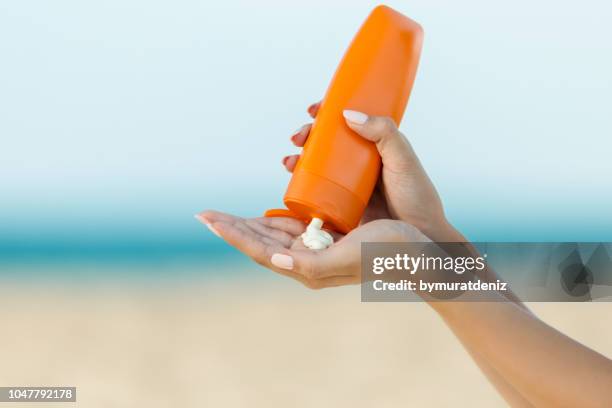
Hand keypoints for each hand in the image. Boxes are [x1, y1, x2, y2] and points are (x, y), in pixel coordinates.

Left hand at [196, 211, 426, 288]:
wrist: (421, 255)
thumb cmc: (388, 255)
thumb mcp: (348, 257)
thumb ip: (311, 264)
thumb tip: (275, 260)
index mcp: (307, 266)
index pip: (259, 249)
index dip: (232, 234)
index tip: (207, 218)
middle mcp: (308, 259)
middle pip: (260, 241)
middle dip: (233, 228)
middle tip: (207, 213)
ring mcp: (318, 247)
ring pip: (274, 233)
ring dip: (250, 222)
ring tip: (226, 213)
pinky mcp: (331, 235)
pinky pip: (295, 225)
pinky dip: (276, 215)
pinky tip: (270, 207)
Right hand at [285, 102, 451, 239]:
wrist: (418, 239)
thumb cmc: (416, 197)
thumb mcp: (402, 159)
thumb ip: (383, 133)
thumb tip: (347, 113)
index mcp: (377, 145)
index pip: (349, 122)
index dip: (328, 112)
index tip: (314, 110)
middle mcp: (361, 162)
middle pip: (328, 141)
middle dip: (307, 136)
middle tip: (298, 139)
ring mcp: (350, 183)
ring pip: (319, 164)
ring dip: (299, 158)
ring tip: (289, 162)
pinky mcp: (342, 204)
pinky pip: (317, 189)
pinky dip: (301, 182)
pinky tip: (291, 180)